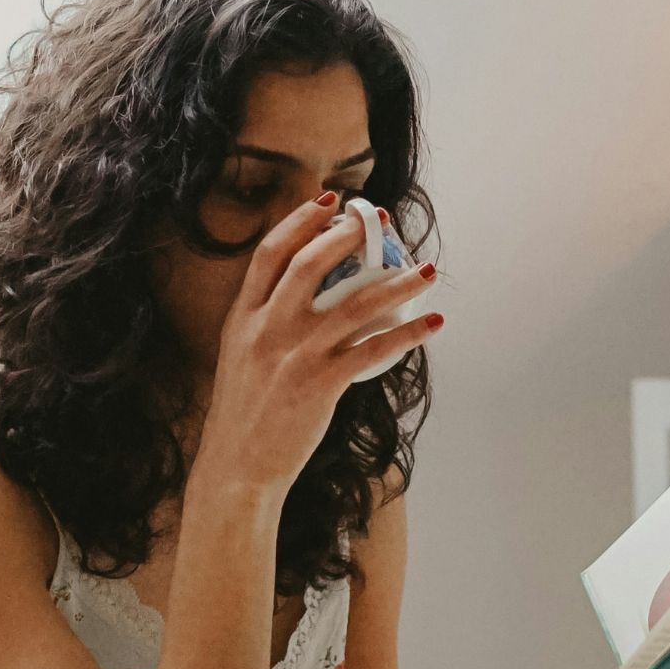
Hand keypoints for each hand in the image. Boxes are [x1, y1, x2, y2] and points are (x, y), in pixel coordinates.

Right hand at [196, 193, 440, 494]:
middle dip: (349, 236)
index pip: (270, 254)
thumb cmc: (244, 415)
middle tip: (382, 222)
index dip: (300, 221)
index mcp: (243, 318)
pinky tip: (432, 325)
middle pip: (310, 265)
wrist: (237, 466)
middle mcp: (267, 329)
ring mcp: (294, 355)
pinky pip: (374, 350)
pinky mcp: (320, 384)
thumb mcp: (240, 357)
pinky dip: (408, 334)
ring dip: (397, 283)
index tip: (329, 202)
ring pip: (354, 304)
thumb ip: (266, 323)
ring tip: (427, 271)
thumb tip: (308, 300)